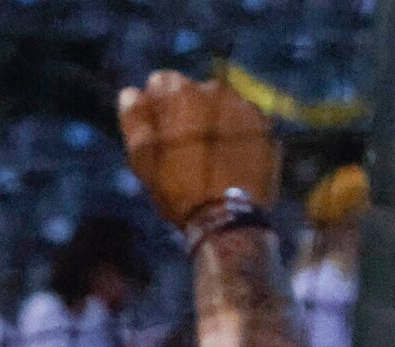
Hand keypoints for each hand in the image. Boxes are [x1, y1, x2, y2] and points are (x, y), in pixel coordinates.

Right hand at [117, 72, 278, 229]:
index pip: (161, 81)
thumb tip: (130, 93)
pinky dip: (235, 132)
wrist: (228, 217)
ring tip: (209, 154)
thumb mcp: (144, 159)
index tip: (157, 130)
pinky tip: (229, 157)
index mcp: (180, 93)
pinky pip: (243, 121)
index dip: (155, 105)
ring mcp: (243, 105)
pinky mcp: (264, 125)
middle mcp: (214, 90)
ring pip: (220, 105)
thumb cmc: (178, 189)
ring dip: (212, 120)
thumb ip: (135, 120)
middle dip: (186, 111)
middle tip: (184, 147)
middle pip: (193, 92)